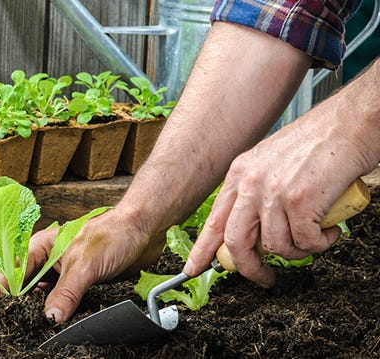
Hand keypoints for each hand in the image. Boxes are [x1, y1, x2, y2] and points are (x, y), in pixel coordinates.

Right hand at [0, 209, 163, 322]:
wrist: (144, 231)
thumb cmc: (113, 234)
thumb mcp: (85, 265)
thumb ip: (66, 293)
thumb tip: (50, 318)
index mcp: (42, 247)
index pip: (13, 270)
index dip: (2, 289)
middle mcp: (50, 260)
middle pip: (26, 286)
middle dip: (21, 303)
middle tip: (18, 322)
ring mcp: (64, 273)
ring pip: (45, 296)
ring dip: (42, 309)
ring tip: (36, 325)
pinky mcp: (80, 284)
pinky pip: (64, 302)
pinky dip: (61, 312)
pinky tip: (60, 322)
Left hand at [183, 98, 375, 286]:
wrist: (350, 123)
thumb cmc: (319, 143)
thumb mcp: (270, 163)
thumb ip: (256, 193)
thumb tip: (254, 230)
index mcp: (239, 174)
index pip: (214, 220)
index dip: (203, 250)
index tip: (193, 268)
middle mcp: (251, 183)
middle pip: (236, 242)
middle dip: (249, 268)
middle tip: (264, 278)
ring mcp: (273, 193)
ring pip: (275, 247)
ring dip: (298, 252)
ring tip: (313, 238)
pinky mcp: (300, 202)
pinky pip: (305, 243)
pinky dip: (320, 244)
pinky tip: (329, 230)